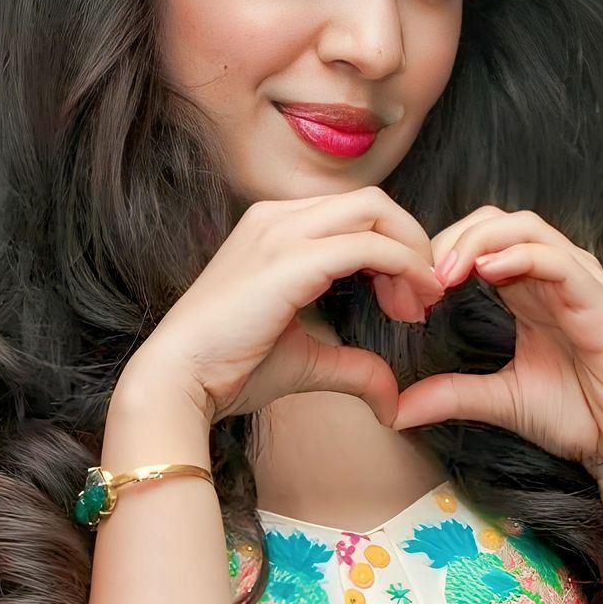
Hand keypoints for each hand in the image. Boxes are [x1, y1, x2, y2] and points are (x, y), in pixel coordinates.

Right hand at [131, 187, 443, 425]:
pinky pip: (367, 246)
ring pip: (376, 211)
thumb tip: (392, 401)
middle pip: (374, 203)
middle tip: (423, 299)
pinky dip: (403, 268)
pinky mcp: (290, 259)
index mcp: (274, 227)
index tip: (407, 302)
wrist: (179, 380)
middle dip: (412, 244)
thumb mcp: (306, 359)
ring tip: (418, 305)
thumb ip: (353, 367)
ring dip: (412, 254)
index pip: (355, 214)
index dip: (394, 250)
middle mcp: (277, 217)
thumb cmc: (229, 368)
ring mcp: (281, 232)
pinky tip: (409, 304)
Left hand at [391, 204, 602, 479]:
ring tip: (444, 272)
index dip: (439, 251)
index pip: (479, 239)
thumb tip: (394, 409)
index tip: (408, 287)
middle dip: (451, 237)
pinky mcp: (597, 299)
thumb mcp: (497, 400)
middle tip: (419, 274)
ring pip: (524, 227)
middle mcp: (552, 276)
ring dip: (477, 241)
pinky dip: (518, 257)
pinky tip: (486, 272)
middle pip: (496, 221)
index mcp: (527, 289)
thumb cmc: (575, 414)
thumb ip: (449, 395)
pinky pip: (556, 259)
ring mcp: (577, 282)